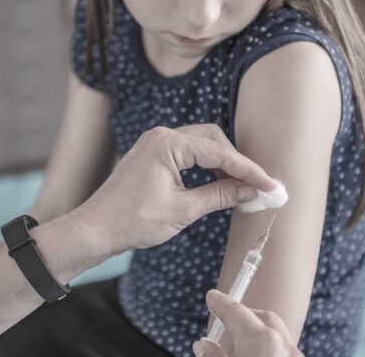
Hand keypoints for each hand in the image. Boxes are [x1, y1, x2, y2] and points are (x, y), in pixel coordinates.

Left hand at [69, 125, 276, 254]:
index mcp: (168, 144)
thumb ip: (219, 196)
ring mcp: (154, 144)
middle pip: (213, 140)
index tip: (269, 185)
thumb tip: (250, 191)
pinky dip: (205, 167)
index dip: (248, 170)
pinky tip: (216, 184)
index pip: (219, 152)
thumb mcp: (182, 210)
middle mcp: (161, 136)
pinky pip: (187, 154)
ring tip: (240, 188)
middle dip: (237, 163)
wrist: (95, 229)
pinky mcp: (152, 155)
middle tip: (257, 187)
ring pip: (201, 146)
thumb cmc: (132, 220)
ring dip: (222, 164)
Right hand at [193, 290, 303, 356]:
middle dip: (244, 316)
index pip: (236, 311)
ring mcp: (296, 356)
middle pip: (263, 318)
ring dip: (259, 337)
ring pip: (278, 337)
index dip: (220, 302)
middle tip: (225, 323)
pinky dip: (271, 350)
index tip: (212, 297)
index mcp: (260, 340)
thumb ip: (213, 356)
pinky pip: (285, 351)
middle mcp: (283, 345)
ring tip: (239, 348)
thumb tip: (202, 345)